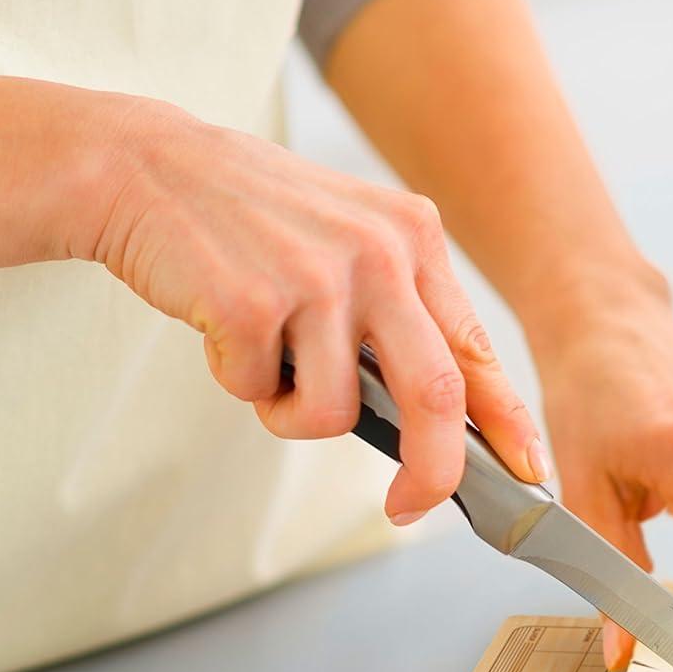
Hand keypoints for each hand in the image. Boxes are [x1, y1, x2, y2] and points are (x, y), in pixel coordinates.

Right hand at [85, 96, 548, 521]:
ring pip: (336, 413)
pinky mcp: (252, 300)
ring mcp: (317, 275)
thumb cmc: (251, 219)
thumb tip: (445, 417)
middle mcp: (379, 252)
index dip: (507, 420)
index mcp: (414, 238)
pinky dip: (241, 383)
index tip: (528, 470)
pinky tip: (223, 328)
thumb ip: (402, 313)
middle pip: (435, 394)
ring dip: (293, 414)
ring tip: (265, 359)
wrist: (144, 163)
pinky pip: (263, 395)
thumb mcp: (353, 240)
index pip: (476, 348)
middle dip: (432, 471)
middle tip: (407, 508)